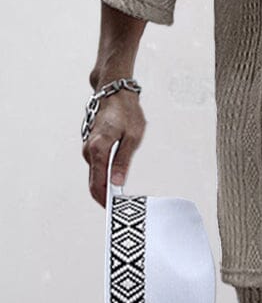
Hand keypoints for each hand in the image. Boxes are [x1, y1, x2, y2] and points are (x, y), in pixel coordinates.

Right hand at [82, 89, 146, 207]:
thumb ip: (123, 161)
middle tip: (123, 206)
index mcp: (98, 149)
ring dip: (107, 184)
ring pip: (96, 173)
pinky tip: (118, 177)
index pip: (97, 184)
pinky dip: (105, 173)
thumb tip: (117, 183)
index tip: (114, 210)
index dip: (104, 200)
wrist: (115, 92)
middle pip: (94, 182)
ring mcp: (88, 147)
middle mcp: (89, 150)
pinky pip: (97, 165)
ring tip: (123, 194)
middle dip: (106, 195)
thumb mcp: (133, 137)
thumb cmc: (126, 112)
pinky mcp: (91, 145)